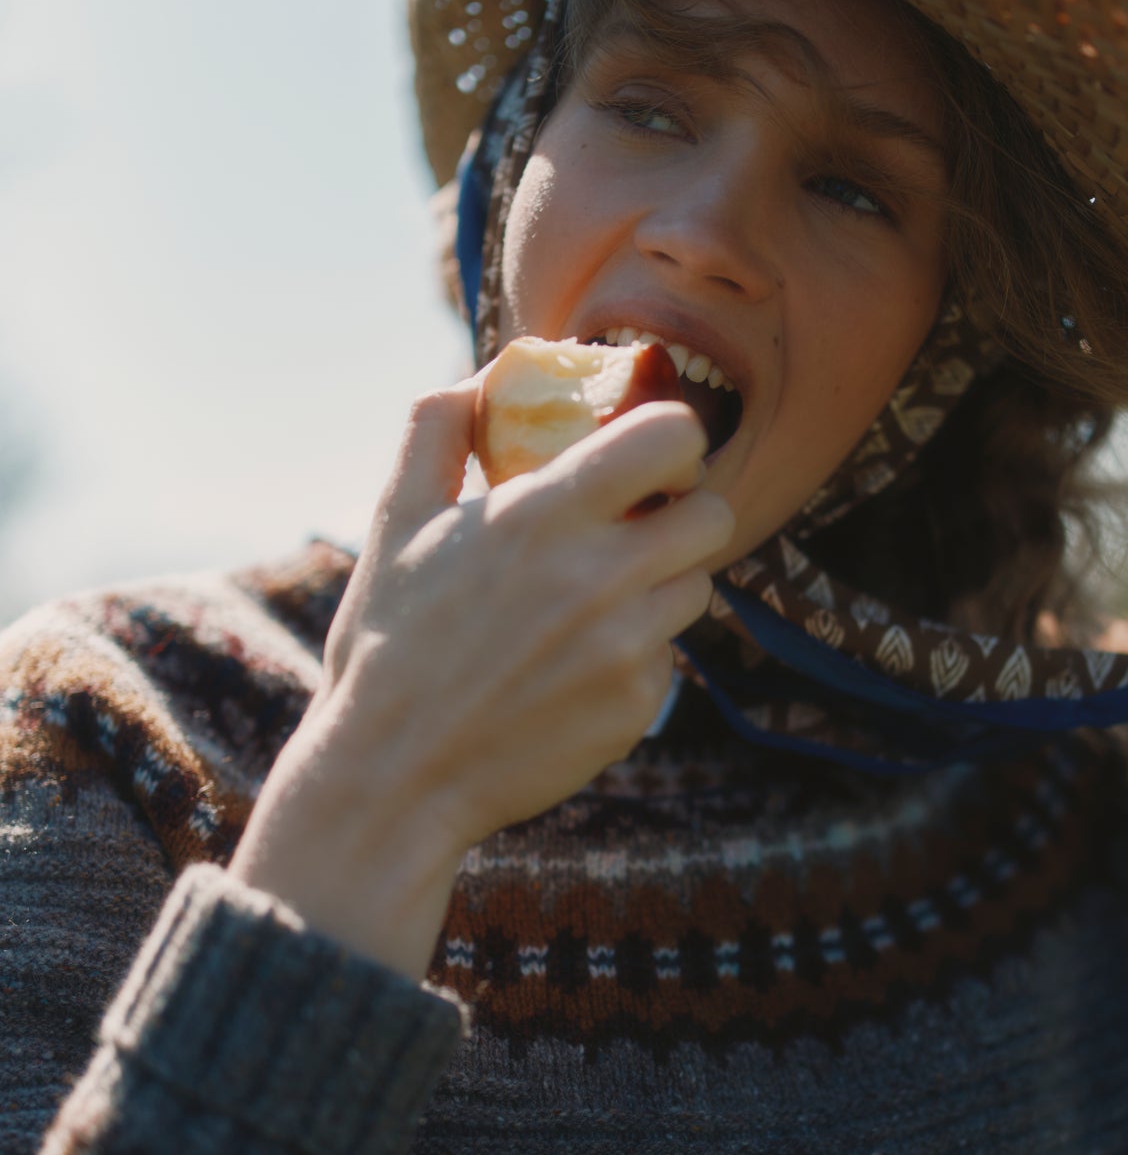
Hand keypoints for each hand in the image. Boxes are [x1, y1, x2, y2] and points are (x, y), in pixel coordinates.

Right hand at [230, 369, 733, 977]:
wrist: (393, 779)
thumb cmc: (388, 643)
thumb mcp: (396, 521)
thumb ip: (438, 429)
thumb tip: (487, 375)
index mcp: (544, 516)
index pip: (674, 437)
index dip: (672, 440)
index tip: (646, 459)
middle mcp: (600, 578)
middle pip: (712, 516)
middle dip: (682, 513)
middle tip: (638, 526)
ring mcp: (627, 649)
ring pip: (697, 588)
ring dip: (661, 583)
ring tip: (594, 600)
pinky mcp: (638, 707)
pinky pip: (668, 657)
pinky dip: (635, 653)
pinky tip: (574, 667)